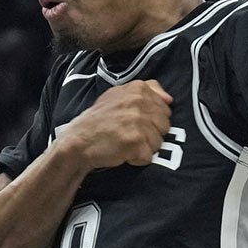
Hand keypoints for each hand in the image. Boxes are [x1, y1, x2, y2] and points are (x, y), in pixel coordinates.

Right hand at [56, 79, 171, 170]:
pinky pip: (148, 157)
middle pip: (165, 126)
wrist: (78, 142)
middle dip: (150, 135)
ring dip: (143, 148)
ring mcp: (137, 121)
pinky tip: (122, 152)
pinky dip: (136, 159)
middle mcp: (139, 101)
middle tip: (129, 134)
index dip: (152, 120)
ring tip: (124, 143)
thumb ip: (147, 91)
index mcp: (138, 88)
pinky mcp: (135, 141)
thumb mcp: (119, 96)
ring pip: (158, 143)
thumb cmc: (99, 121)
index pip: (165, 109)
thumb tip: (169, 99)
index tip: (134, 123)